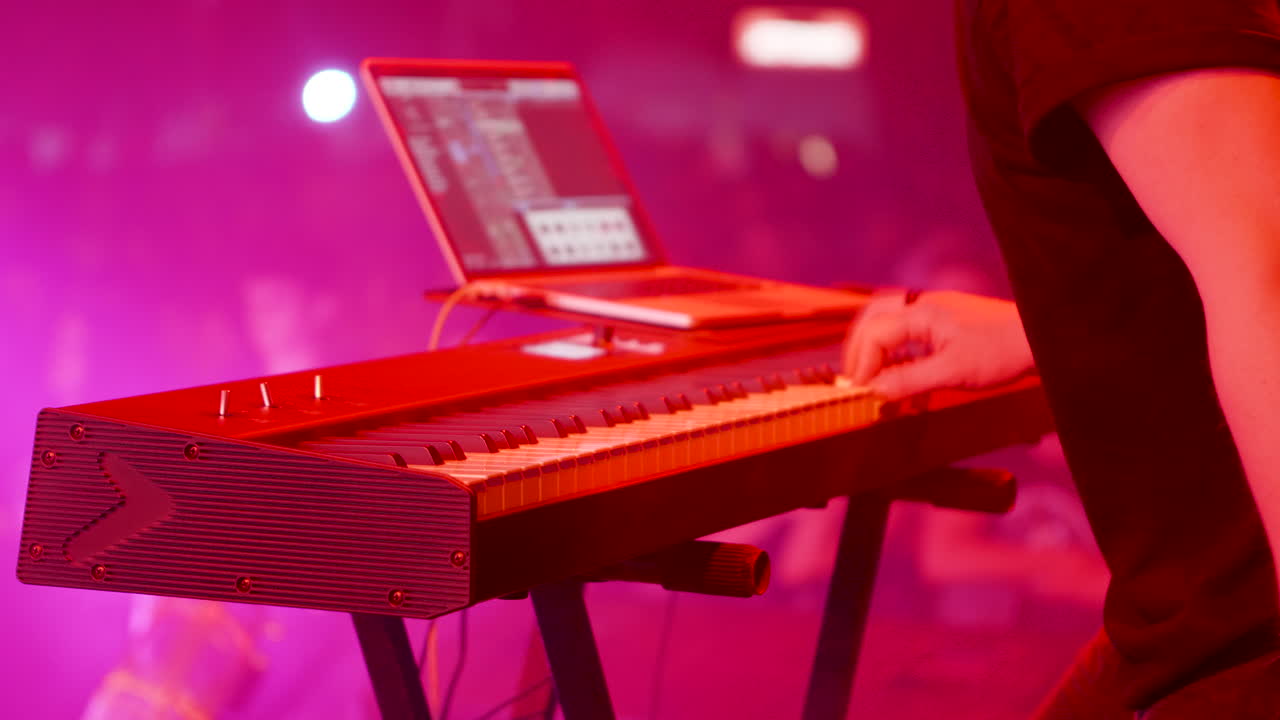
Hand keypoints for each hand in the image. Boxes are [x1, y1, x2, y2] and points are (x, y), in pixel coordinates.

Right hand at [842, 290, 1034, 399]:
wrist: (1039, 337)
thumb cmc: (1001, 352)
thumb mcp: (953, 372)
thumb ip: (910, 380)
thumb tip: (875, 392)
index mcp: (921, 312)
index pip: (874, 333)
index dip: (861, 363)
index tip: (860, 390)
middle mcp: (923, 304)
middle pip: (872, 316)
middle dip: (858, 348)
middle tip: (855, 378)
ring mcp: (934, 309)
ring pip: (887, 318)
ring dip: (873, 344)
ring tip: (870, 372)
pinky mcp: (944, 319)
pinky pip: (905, 325)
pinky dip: (892, 345)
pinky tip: (897, 367)